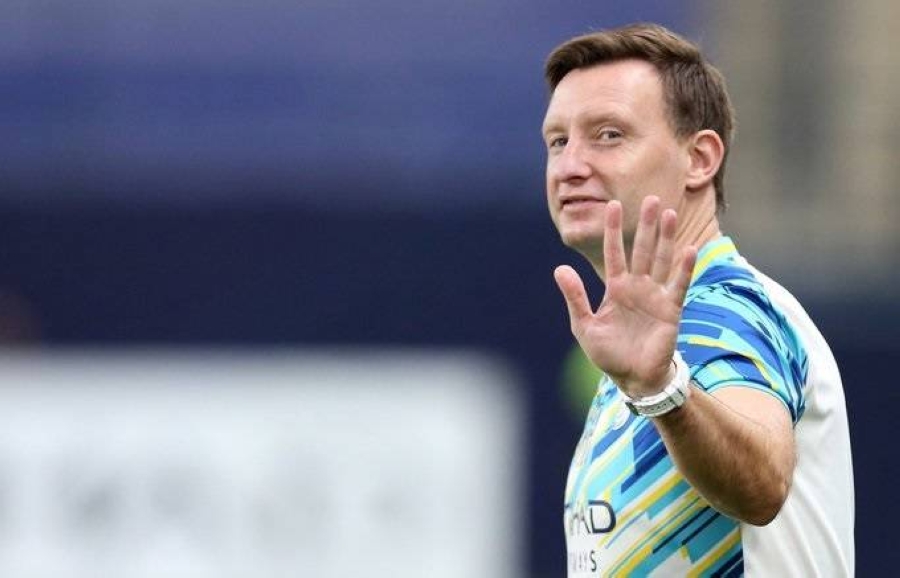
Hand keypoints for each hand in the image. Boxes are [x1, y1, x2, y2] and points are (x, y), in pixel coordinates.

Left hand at [554, 196, 696, 396]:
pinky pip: (678, 285)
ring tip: (669, 213)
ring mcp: (655, 297)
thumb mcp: (584, 325)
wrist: (632, 378)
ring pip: (662, 260)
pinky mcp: (671, 310)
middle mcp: (637, 288)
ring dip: (666, 238)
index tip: (612, 205)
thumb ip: (575, 297)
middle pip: (642, 250)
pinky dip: (684, 268)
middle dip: (645, 225)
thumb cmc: (608, 353)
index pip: (614, 253)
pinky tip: (688, 248)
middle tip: (650, 198)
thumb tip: (559, 269)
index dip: (614, 230)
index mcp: (616, 289)